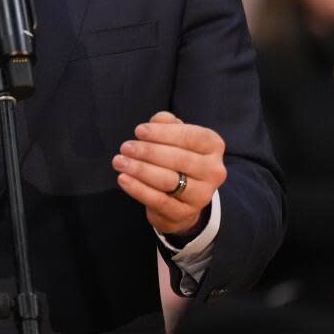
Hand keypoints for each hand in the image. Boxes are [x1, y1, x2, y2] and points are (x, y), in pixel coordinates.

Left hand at [112, 111, 226, 237]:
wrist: (182, 198)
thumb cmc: (177, 158)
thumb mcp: (175, 136)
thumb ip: (167, 124)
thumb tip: (157, 120)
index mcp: (213, 146)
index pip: (190, 136)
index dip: (163, 133)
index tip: (138, 131)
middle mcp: (214, 171)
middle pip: (178, 159)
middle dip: (148, 152)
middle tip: (125, 147)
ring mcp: (202, 195)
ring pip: (168, 180)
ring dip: (140, 169)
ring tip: (120, 161)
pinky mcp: (185, 213)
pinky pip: (159, 200)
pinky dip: (138, 189)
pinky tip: (123, 179)